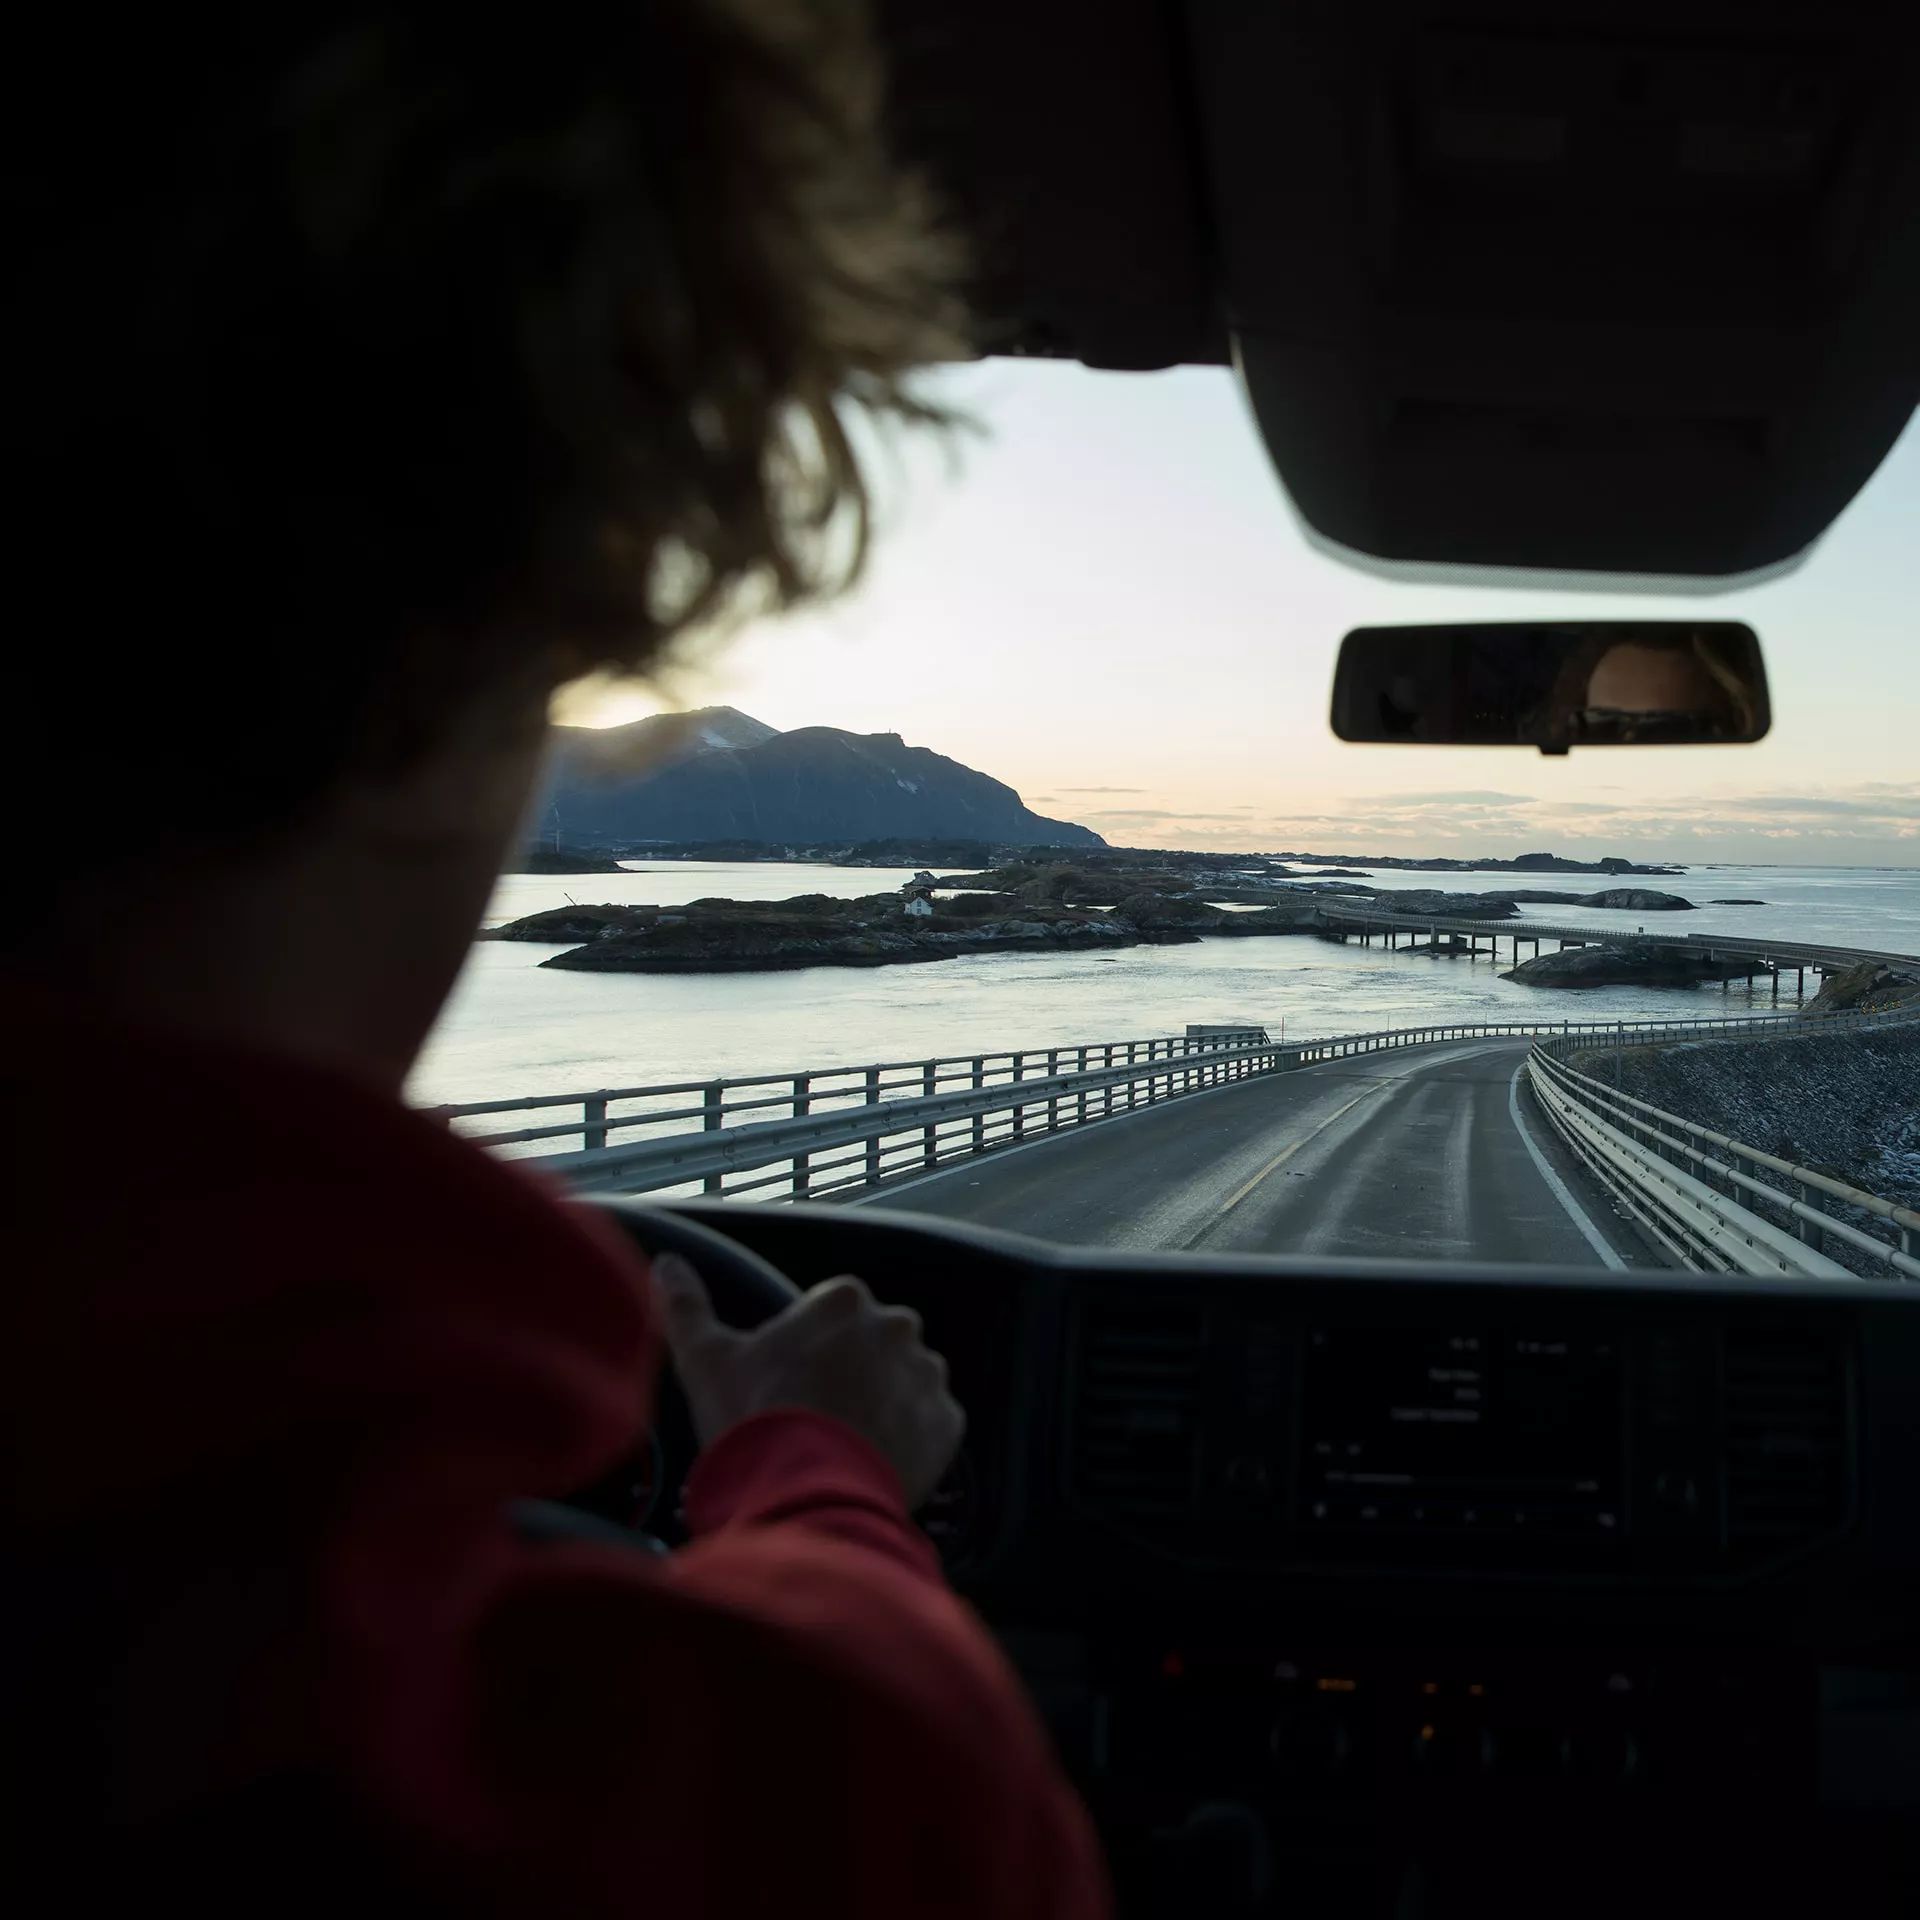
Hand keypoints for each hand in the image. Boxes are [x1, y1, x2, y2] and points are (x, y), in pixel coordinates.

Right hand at [651, 1254, 965, 1509]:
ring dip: (884, 1401)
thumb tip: (666, 1266)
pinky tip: (874, 1460)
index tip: (789, 1383)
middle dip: (852, 1371)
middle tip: (816, 1415)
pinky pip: (930, 1423)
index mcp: (844, 1301)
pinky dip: (910, 1438)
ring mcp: (926, 1376)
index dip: (808, 1349)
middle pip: (872, 1342)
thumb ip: (687, 1306)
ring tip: (844, 1443)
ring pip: (905, 1379)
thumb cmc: (755, 1422)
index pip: (832, 1312)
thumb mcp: (707, 1361)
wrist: (806, 1500)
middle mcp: (896, 1327)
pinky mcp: (946, 1423)